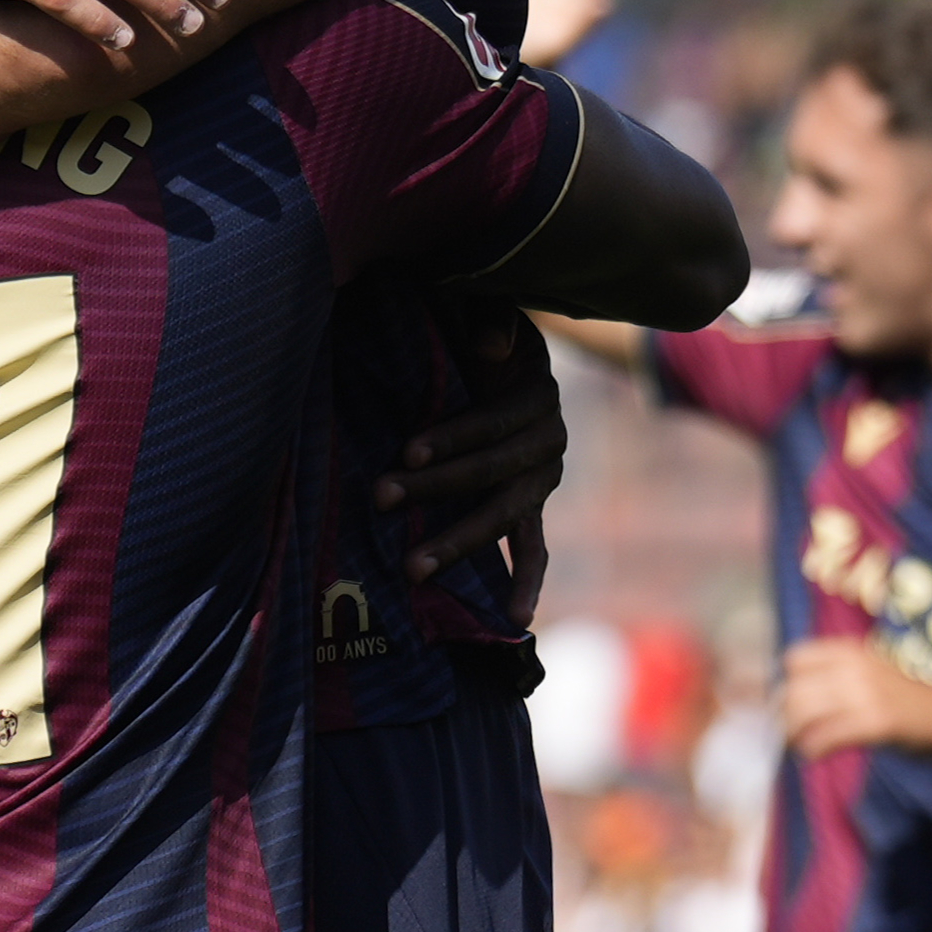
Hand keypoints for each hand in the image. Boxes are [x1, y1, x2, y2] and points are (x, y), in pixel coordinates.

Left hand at [388, 305, 563, 625]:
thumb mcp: (489, 311)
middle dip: (436, 489)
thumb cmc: (480, 331)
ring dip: (459, 541)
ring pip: (503, 515)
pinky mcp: (530, 503)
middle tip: (383, 499)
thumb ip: (493, 318)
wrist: (504, 354)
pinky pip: (535, 547)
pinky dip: (526, 581)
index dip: (453, 437)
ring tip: (413, 568)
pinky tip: (514, 620)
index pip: (492, 423)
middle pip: (491, 473)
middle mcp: (547, 441)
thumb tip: (489, 345)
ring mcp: (540, 478)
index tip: (407, 450)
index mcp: (537, 394)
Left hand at [780, 638, 931, 758]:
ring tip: (796, 746)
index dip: (787, 683)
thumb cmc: (908, 696)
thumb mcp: (869, 669)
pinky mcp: (876, 723)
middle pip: (794, 690)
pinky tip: (813, 755)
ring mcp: (865, 695)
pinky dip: (812, 749)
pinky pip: (826, 737)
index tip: (789, 704)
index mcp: (850, 651)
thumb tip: (789, 693)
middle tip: (787, 733)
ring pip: (803, 713)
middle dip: (784, 715)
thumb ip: (836, 674)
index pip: (794, 659)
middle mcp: (854, 668)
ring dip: (792, 734)